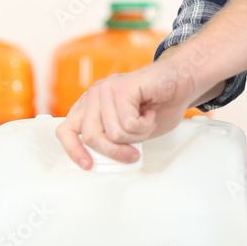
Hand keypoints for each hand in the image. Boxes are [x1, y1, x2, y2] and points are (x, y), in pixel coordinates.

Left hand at [55, 58, 199, 169]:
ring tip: (146, 120)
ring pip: (113, 134)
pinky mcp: (121, 87)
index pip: (65, 131)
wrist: (181, 81)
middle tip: (134, 152)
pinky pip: (128, 123)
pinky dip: (146, 125)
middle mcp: (94, 96)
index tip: (88, 165)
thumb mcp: (130, 132)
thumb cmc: (158, 104)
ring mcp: (105, 89)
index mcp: (90, 107)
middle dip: (116, 151)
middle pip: (91, 137)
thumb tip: (103, 162)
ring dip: (137, 135)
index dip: (74, 151)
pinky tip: (150, 111)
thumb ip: (113, 142)